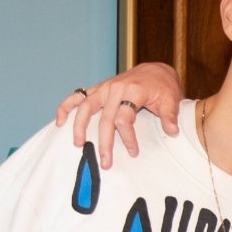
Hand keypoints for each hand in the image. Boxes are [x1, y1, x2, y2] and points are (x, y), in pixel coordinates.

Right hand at [53, 62, 184, 166]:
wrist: (155, 70)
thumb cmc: (163, 86)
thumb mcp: (172, 99)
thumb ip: (170, 116)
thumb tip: (172, 131)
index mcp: (133, 90)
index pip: (124, 117)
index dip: (128, 137)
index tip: (133, 152)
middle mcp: (115, 88)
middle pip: (104, 117)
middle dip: (104, 142)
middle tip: (105, 162)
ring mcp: (104, 87)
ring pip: (85, 106)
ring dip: (79, 126)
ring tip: (78, 144)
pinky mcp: (98, 89)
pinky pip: (78, 96)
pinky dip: (66, 106)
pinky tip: (60, 121)